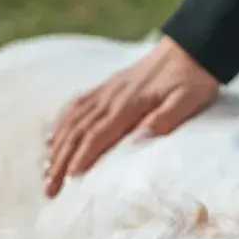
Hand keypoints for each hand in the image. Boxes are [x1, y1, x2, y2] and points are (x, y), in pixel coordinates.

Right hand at [44, 35, 218, 197]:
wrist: (190, 48)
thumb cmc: (193, 79)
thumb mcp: (187, 100)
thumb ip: (165, 119)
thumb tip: (140, 139)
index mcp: (129, 104)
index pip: (98, 135)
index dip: (82, 157)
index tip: (70, 179)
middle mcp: (111, 97)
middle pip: (77, 132)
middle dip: (60, 162)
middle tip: (50, 189)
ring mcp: (107, 91)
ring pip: (72, 121)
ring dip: (56, 148)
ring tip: (45, 172)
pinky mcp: (108, 87)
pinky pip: (77, 106)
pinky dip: (61, 124)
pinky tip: (52, 139)